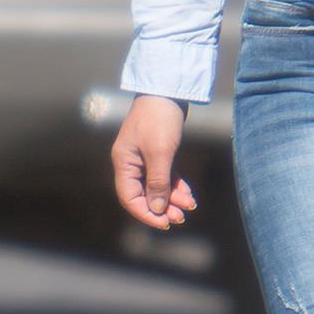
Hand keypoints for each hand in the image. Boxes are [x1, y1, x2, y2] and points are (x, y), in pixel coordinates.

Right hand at [112, 95, 196, 229]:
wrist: (168, 90)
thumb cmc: (159, 119)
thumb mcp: (160, 153)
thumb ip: (158, 182)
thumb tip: (157, 209)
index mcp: (124, 163)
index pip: (129, 198)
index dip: (146, 213)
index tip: (164, 223)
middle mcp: (131, 162)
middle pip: (143, 194)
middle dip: (162, 208)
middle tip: (181, 218)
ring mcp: (144, 157)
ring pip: (156, 186)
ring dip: (172, 198)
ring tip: (189, 207)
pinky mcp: (157, 151)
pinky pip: (164, 175)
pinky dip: (175, 185)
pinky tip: (188, 194)